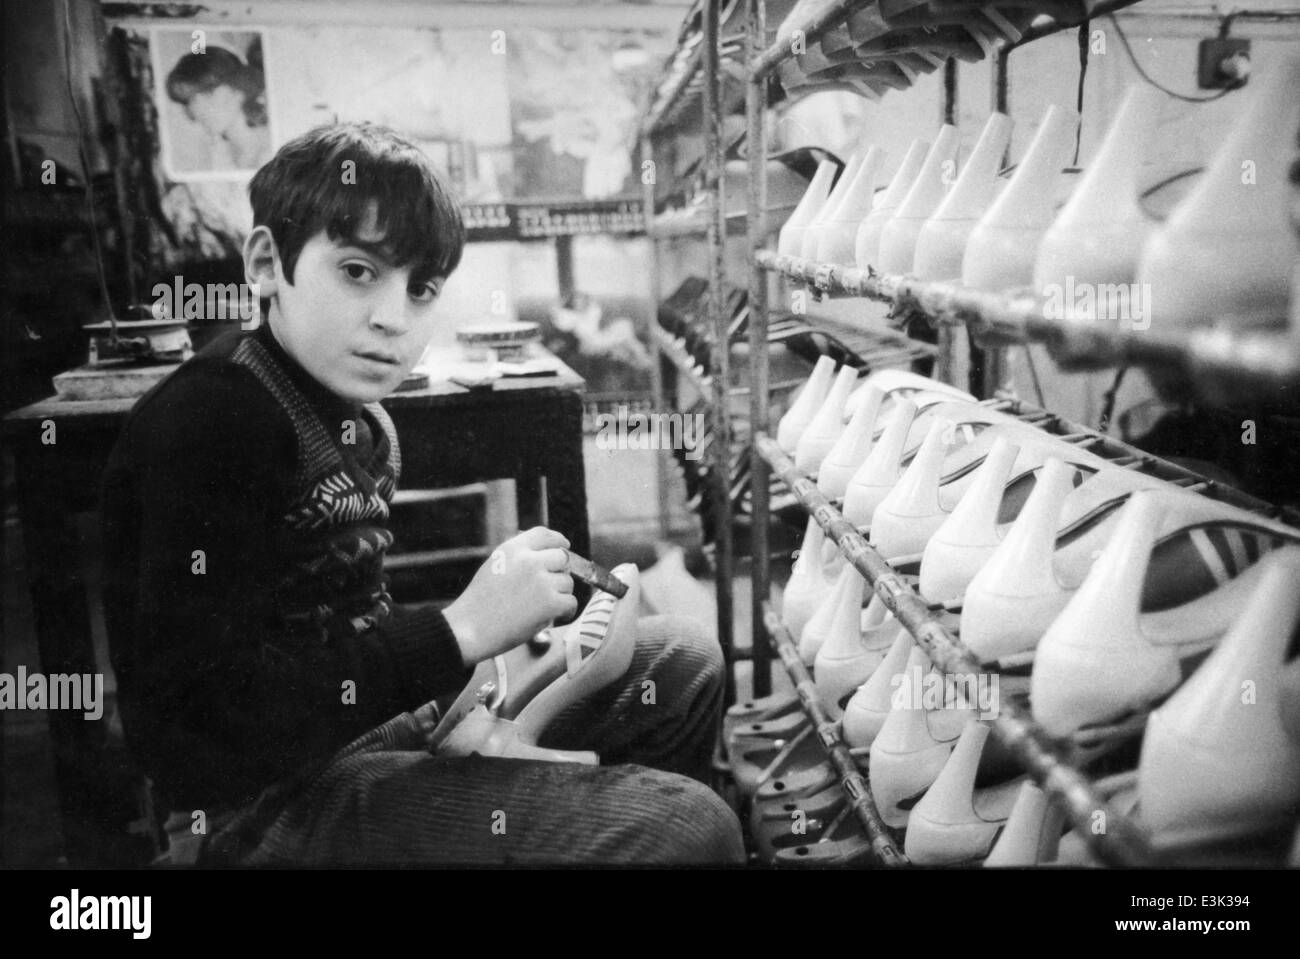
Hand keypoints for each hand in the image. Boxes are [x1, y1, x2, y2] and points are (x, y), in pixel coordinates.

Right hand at [443, 527, 576, 665]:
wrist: (469, 629)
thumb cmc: (479, 603)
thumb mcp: (494, 566)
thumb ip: (517, 557)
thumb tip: (545, 556)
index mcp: (513, 549)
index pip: (544, 534)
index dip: (557, 539)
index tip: (564, 545)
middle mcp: (529, 561)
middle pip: (562, 557)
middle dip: (560, 571)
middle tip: (552, 587)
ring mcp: (541, 581)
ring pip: (567, 582)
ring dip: (560, 594)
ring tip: (543, 606)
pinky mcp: (550, 603)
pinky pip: (571, 602)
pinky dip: (566, 611)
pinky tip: (556, 617)